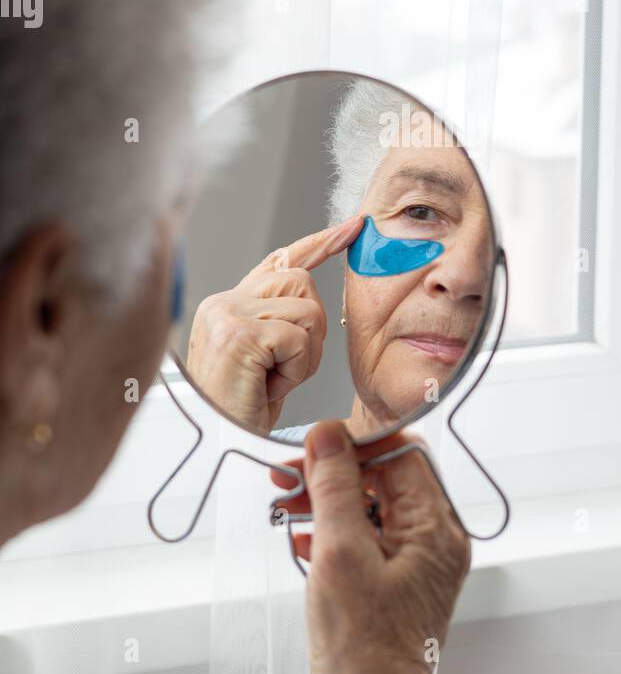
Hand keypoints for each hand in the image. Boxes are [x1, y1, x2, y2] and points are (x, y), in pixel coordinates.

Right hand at [185, 214, 363, 434]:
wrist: (218, 445)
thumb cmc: (241, 412)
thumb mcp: (265, 360)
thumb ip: (280, 322)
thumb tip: (309, 289)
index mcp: (229, 305)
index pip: (279, 261)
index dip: (319, 244)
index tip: (349, 228)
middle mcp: (223, 303)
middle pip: (302, 282)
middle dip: (312, 328)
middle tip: (285, 367)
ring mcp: (228, 315)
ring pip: (307, 310)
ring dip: (305, 353)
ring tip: (273, 378)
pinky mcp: (239, 334)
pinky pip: (299, 338)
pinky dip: (297, 369)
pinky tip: (269, 385)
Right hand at [272, 420, 469, 673]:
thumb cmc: (362, 650)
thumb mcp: (341, 553)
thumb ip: (336, 487)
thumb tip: (329, 435)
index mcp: (437, 528)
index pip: (403, 453)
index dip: (356, 443)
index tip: (314, 444)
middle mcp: (436, 541)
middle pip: (386, 478)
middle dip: (335, 472)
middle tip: (289, 474)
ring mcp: (418, 563)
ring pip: (373, 507)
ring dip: (328, 500)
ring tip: (286, 504)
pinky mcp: (397, 583)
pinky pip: (367, 537)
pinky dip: (334, 530)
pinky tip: (303, 538)